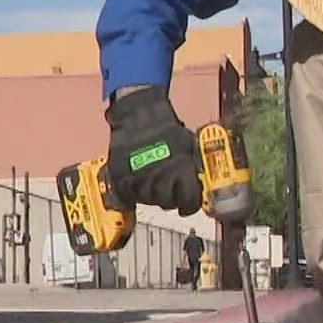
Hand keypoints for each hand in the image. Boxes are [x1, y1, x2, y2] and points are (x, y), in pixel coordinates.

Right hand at [104, 86, 201, 215]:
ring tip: (154, 185)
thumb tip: (202, 183)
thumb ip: (195, 167)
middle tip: (171, 192)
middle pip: (167, 204)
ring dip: (153, 195)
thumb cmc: (168, 130)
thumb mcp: (189, 146)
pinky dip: (134, 192)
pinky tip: (139, 184)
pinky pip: (128, 194)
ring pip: (148, 200)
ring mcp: (138, 180)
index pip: (188, 201)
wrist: (140, 116)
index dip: (190, 206)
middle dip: (171, 199)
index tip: (188, 205)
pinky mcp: (121, 178)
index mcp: (180, 171)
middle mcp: (159, 179)